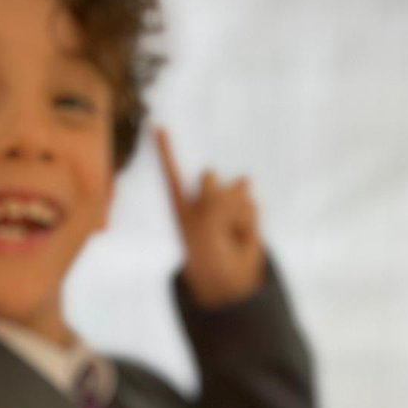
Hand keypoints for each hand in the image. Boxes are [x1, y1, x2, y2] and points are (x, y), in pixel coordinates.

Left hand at [155, 126, 265, 307]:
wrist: (229, 281)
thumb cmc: (208, 256)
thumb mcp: (205, 226)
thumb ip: (217, 196)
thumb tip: (244, 179)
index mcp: (182, 205)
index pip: (170, 172)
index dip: (164, 149)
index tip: (156, 126)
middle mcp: (202, 199)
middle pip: (210, 179)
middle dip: (215, 197)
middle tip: (213, 222)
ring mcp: (227, 204)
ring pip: (236, 192)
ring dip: (235, 215)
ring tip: (228, 234)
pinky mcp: (247, 211)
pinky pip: (252, 206)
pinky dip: (250, 222)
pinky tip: (242, 235)